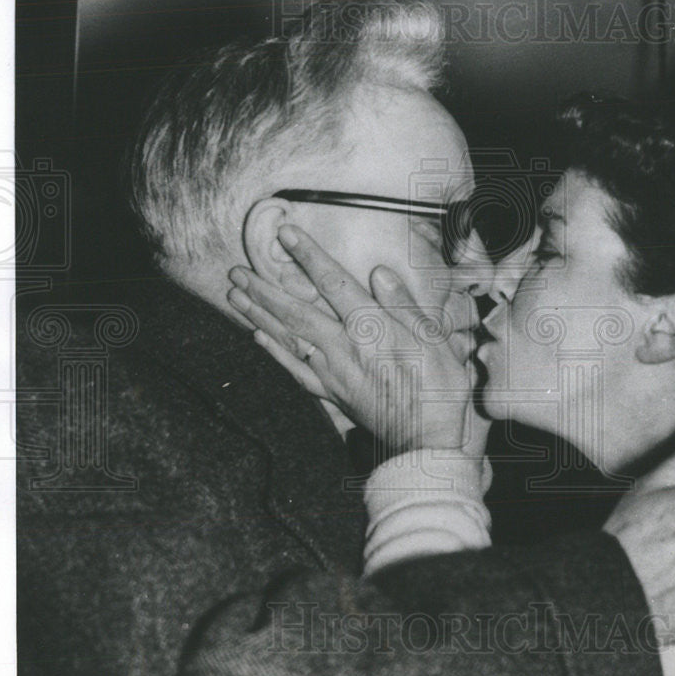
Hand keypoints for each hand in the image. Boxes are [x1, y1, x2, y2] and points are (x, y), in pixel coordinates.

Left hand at [227, 224, 487, 455]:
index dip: (309, 256)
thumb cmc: (439, 389)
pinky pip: (294, 369)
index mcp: (372, 330)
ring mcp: (333, 373)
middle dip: (264, 289)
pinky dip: (274, 351)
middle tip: (237, 270)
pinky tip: (257, 337)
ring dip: (259, 315)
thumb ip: (405, 307)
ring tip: (235, 295)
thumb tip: (379, 273)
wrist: (426, 442)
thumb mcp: (436, 343)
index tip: (285, 233)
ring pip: (288, 338)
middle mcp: (344, 349)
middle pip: (296, 311)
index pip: (334, 284)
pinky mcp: (331, 393)